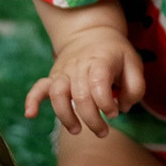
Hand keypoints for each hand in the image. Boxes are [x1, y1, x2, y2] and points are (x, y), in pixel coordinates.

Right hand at [24, 27, 145, 136]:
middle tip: (103, 132)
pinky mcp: (53, 78)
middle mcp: (79, 66)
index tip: (114, 112)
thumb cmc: (115, 53)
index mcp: (100, 60)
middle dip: (92, 119)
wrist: (91, 33)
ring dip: (66, 116)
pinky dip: (32, 101)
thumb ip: (135, 87)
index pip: (98, 84)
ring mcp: (63, 72)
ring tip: (77, 130)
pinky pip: (38, 88)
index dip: (106, 104)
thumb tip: (122, 108)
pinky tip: (30, 114)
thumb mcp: (134, 62)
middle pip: (80, 96)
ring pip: (58, 94)